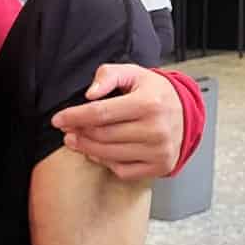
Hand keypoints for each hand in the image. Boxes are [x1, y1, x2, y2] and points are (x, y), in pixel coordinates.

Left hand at [50, 64, 184, 181]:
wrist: (187, 112)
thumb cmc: (154, 92)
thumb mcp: (134, 73)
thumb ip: (109, 75)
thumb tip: (90, 94)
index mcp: (149, 103)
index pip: (101, 113)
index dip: (75, 117)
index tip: (58, 119)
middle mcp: (156, 130)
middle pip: (102, 136)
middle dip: (78, 132)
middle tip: (66, 129)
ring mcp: (159, 151)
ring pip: (109, 154)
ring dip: (86, 148)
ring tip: (75, 140)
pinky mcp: (160, 167)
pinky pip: (123, 170)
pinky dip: (106, 162)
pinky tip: (98, 152)